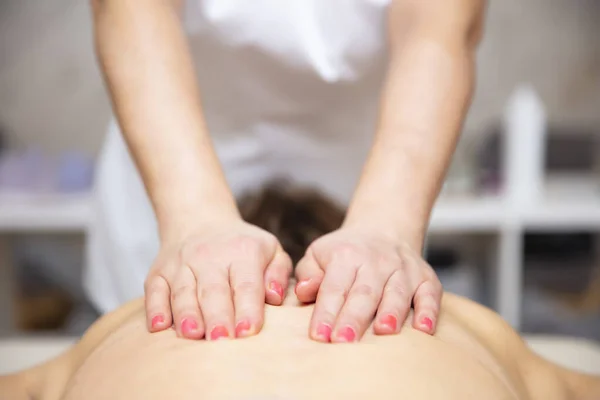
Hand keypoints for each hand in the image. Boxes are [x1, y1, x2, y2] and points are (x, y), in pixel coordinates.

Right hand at [144, 219, 291, 339]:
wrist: (200, 219)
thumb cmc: (243, 246)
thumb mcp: (271, 249)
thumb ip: (279, 273)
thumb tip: (275, 297)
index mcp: (243, 252)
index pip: (246, 284)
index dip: (247, 308)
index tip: (248, 332)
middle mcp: (209, 256)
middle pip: (213, 291)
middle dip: (217, 316)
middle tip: (221, 340)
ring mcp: (181, 264)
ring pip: (183, 292)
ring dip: (187, 314)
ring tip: (192, 335)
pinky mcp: (158, 272)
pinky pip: (154, 290)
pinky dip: (155, 308)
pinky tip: (159, 326)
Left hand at [294, 227, 441, 342]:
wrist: (382, 230)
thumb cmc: (344, 253)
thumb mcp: (318, 255)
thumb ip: (308, 274)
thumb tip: (304, 291)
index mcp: (346, 256)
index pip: (334, 287)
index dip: (326, 312)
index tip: (319, 336)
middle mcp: (376, 260)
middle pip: (364, 292)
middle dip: (354, 317)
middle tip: (343, 341)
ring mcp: (404, 269)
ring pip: (397, 292)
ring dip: (391, 312)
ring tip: (383, 332)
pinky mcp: (426, 278)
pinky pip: (430, 294)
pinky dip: (429, 311)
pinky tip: (424, 329)